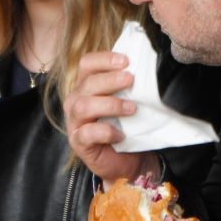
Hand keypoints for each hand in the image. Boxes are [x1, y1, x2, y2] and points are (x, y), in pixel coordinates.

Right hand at [64, 52, 157, 182]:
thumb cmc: (127, 126)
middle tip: (131, 80)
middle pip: (86, 84)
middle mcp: (75, 101)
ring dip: (109, 104)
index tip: (126, 61)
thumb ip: (129, 85)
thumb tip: (146, 66)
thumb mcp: (128, 101)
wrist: (127, 161)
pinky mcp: (79, 143)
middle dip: (110, 80)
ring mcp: (74, 123)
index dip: (104, 59)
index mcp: (85, 86)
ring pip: (83, 106)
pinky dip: (106, 132)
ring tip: (131, 108)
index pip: (86, 64)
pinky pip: (87, 133)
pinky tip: (121, 135)